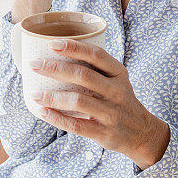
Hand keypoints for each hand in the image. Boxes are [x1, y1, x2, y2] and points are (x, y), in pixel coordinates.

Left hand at [27, 38, 170, 169]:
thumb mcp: (116, 80)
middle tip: (34, 65)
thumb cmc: (119, 100)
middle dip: (55, 68)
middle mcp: (117, 91)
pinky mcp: (105, 133)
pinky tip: (43, 112)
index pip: (96, 55)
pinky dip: (57, 119)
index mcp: (118, 73)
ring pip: (78, 101)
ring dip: (53, 96)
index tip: (53, 43)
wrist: (142, 133)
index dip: (74, 47)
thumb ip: (94, 69)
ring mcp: (112, 113)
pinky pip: (77, 125)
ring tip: (34, 93)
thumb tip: (54, 55)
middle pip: (83, 75)